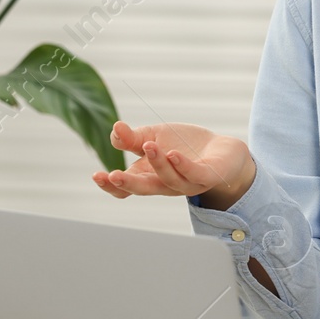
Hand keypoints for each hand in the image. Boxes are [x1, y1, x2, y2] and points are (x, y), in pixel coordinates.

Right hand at [91, 120, 255, 207]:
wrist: (223, 150)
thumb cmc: (185, 146)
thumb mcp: (155, 136)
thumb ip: (133, 137)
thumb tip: (115, 128)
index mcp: (149, 176)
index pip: (126, 189)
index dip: (111, 186)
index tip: (97, 175)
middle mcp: (166, 184)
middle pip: (144, 189)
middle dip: (128, 184)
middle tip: (114, 174)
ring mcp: (187, 183)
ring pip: (169, 180)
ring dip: (158, 164)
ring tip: (149, 145)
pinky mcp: (208, 176)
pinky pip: (194, 175)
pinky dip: (182, 166)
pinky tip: (173, 154)